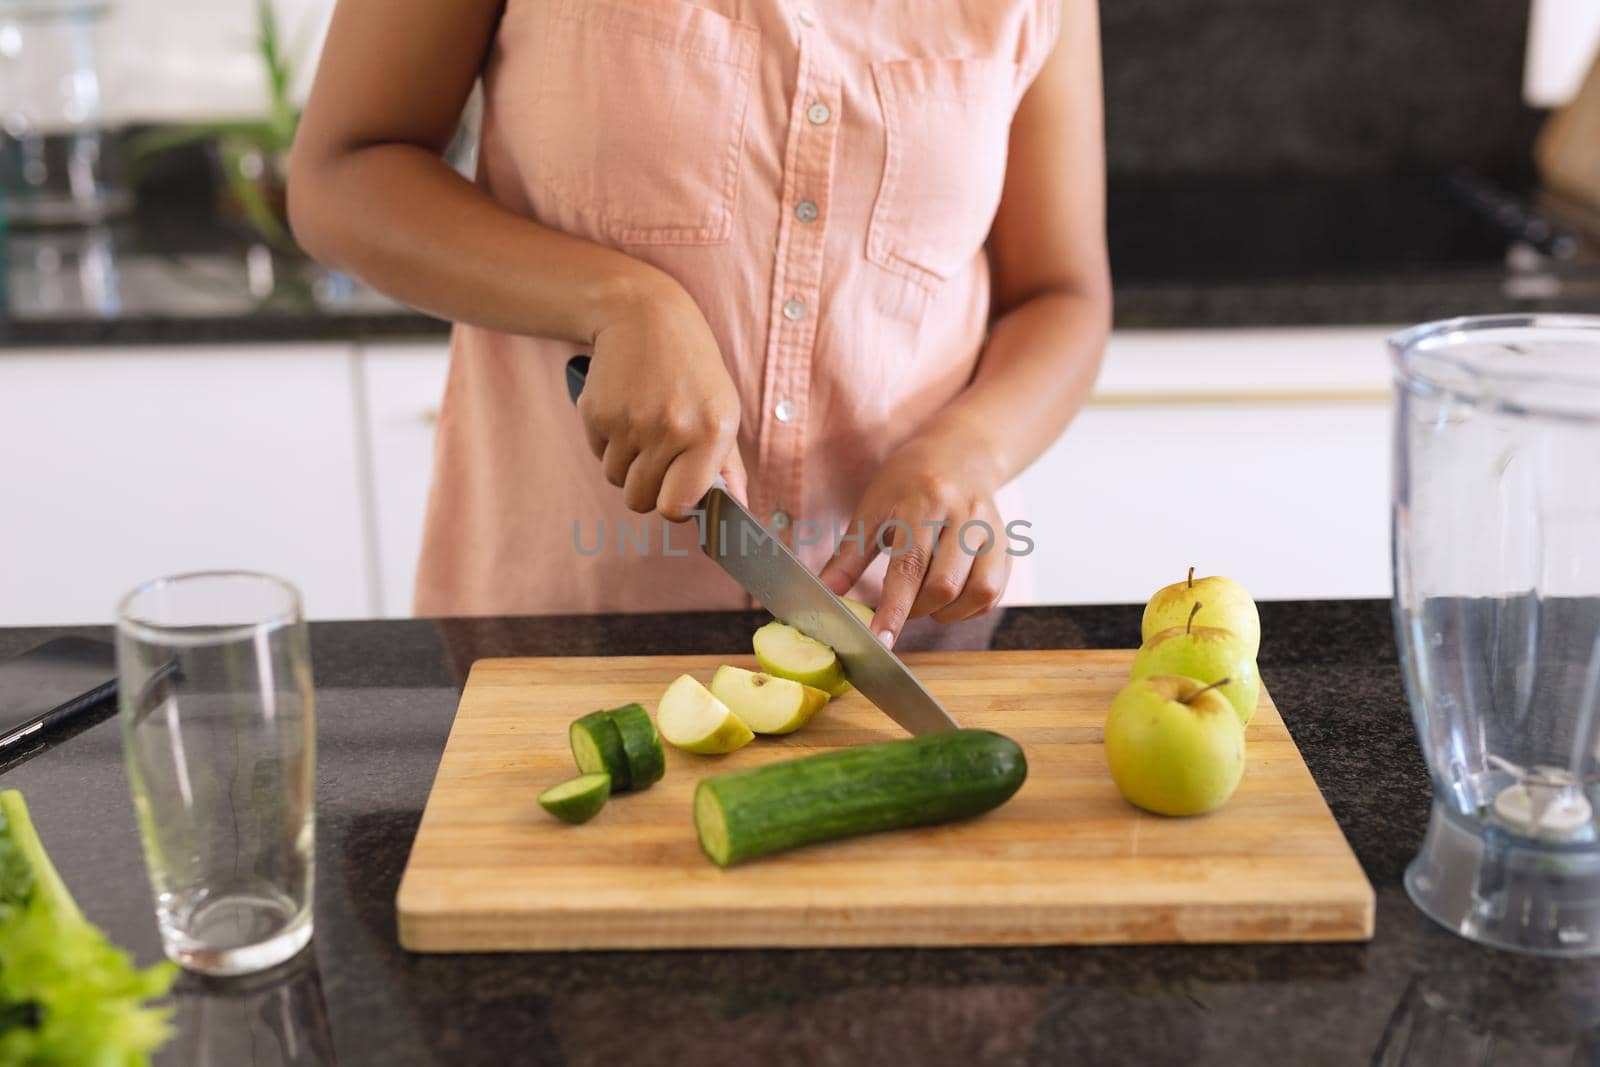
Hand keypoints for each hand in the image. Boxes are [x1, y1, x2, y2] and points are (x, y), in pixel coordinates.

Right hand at [579, 276, 748, 519]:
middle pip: (640, 500)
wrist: (645, 317)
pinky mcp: (596, 412)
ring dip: (627, 464)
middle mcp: (669, 428)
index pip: (676, 506)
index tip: (676, 494)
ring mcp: (628, 421)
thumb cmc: (693, 370)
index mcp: (709, 432)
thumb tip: (736, 508)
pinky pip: (598, 454)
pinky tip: (626, 410)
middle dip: (647, 488)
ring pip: (616, 479)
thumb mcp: (723, 409)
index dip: (674, 507)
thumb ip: (728, 466)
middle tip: (658, 456)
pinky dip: (609, 442)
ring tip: (643, 426)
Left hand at [818, 428, 1011, 646]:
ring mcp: (992, 529)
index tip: (881, 639)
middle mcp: (964, 514)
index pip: (909, 566)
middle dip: (917, 609)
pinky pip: (994, 593)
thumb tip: (825, 594)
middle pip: (945, 585)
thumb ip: (848, 556)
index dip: (894, 609)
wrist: (958, 453)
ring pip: (978, 592)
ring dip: (947, 612)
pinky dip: (969, 608)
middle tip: (901, 605)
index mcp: (923, 501)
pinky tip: (949, 598)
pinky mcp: (1007, 545)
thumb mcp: (871, 508)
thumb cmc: (907, 481)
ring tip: (926, 600)